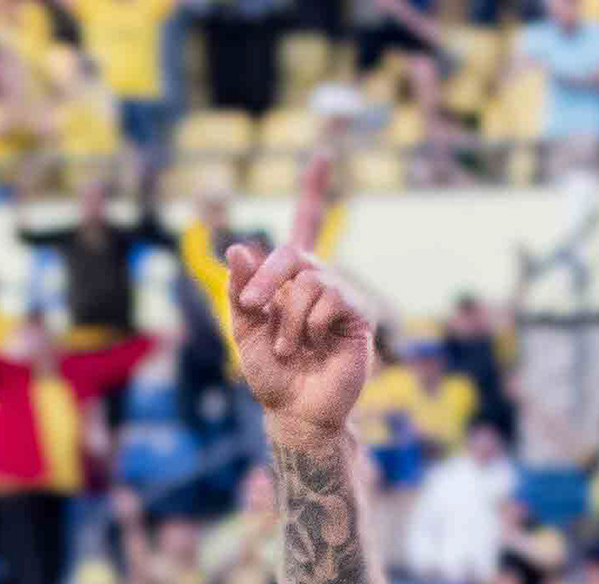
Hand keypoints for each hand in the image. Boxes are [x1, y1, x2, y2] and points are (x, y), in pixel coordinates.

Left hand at [220, 161, 374, 446]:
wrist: (295, 411)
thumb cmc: (271, 375)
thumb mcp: (244, 330)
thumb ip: (240, 290)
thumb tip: (238, 247)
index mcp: (292, 280)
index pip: (306, 226)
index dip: (314, 191)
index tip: (322, 156)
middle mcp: (320, 281)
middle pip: (293, 252)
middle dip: (265, 278)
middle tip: (251, 308)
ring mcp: (342, 297)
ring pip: (309, 280)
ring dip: (288, 317)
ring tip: (289, 348)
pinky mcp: (359, 316)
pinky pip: (330, 298)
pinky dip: (310, 323)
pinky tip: (313, 346)